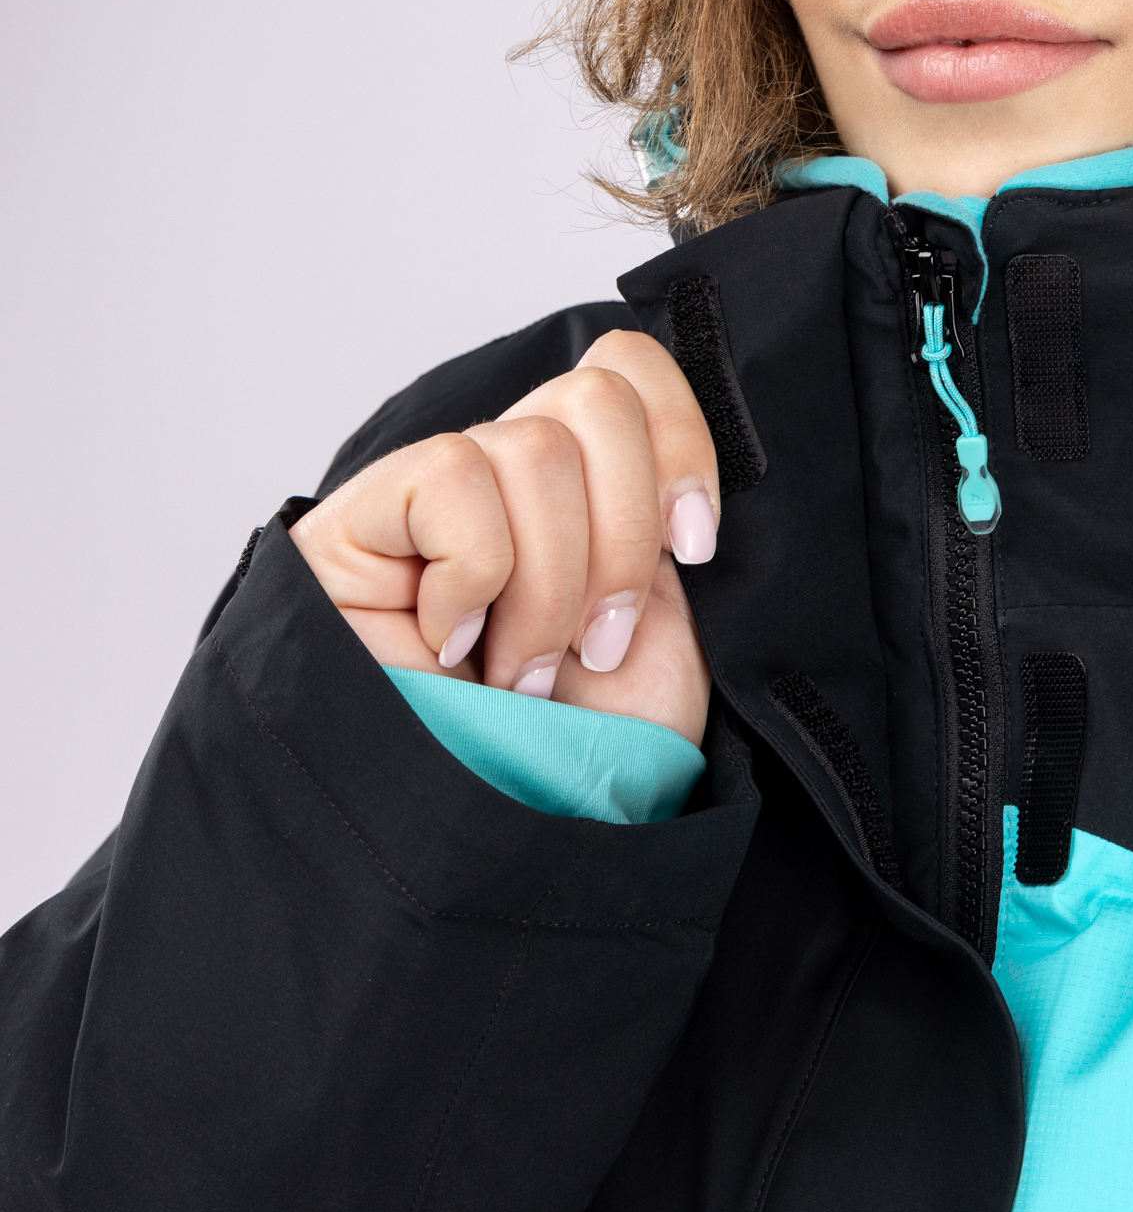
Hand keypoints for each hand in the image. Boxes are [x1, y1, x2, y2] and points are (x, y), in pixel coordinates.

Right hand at [290, 331, 717, 744]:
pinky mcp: (354, 522)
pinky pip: (453, 477)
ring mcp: (426, 496)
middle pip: (596, 397)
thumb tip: (680, 451)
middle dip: (624, 534)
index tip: (698, 548)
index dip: (679, 437)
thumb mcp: (666, 634)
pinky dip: (478, 575)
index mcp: (583, 488)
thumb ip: (665, 529)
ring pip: (534, 447)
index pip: (626, 368)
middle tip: (600, 643)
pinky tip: (452, 645)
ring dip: (551, 585)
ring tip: (524, 674)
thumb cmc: (579, 757)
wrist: (495, 843)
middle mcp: (505, 477)